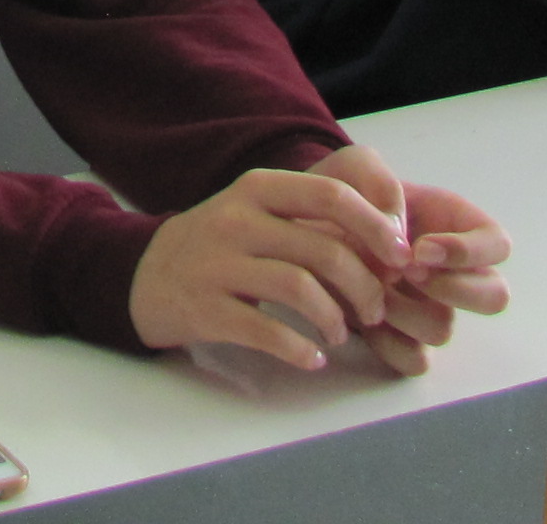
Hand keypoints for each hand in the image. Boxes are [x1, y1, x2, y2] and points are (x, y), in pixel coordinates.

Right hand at [128, 166, 407, 370]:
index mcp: (257, 189)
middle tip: (376, 309)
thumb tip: (388, 239)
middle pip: (324, 249)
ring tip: (340, 335)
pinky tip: (312, 358)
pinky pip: (267, 330)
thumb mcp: (256, 212)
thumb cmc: (220, 244)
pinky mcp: (205, 308)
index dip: (375, 226)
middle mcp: (237, 220)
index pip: (331, 195)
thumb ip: (310, 218)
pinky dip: (300, 349)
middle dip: (365, 286)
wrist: (144, 275)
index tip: (401, 257)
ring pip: (300, 289)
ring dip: (335, 320)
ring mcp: (217, 264)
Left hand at [308, 146, 512, 372]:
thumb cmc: (340, 192)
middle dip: (452, 288)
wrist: (303, 225)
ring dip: (405, 311)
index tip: (421, 248)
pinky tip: (359, 315)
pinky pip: (414, 360)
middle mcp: (453, 273)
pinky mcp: (402, 339)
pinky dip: (387, 343)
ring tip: (367, 287)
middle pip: (493, 298)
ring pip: (445, 329)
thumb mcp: (356, 167)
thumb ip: (382, 184)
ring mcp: (430, 309)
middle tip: (407, 271)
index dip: (469, 252)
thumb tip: (400, 237)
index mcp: (456, 227)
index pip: (498, 245)